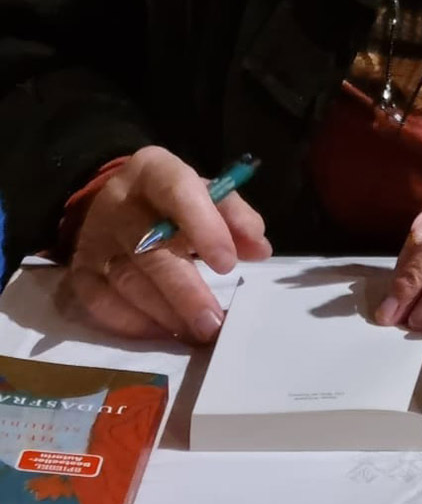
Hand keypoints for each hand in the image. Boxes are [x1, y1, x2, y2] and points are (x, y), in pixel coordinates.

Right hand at [64, 147, 270, 344]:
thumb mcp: (205, 193)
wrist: (113, 201)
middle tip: (213, 321)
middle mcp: (118, 202)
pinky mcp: (80, 271)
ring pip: (128, 281)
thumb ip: (234, 216)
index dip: (204, 226)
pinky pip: (101, 303)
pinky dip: (133, 323)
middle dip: (185, 290)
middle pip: (150, 248)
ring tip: (197, 332)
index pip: (176, 190)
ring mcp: (94, 238)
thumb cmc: (172, 199)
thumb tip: (259, 249)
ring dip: (165, 313)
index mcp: (153, 170)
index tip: (228, 264)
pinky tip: (162, 333)